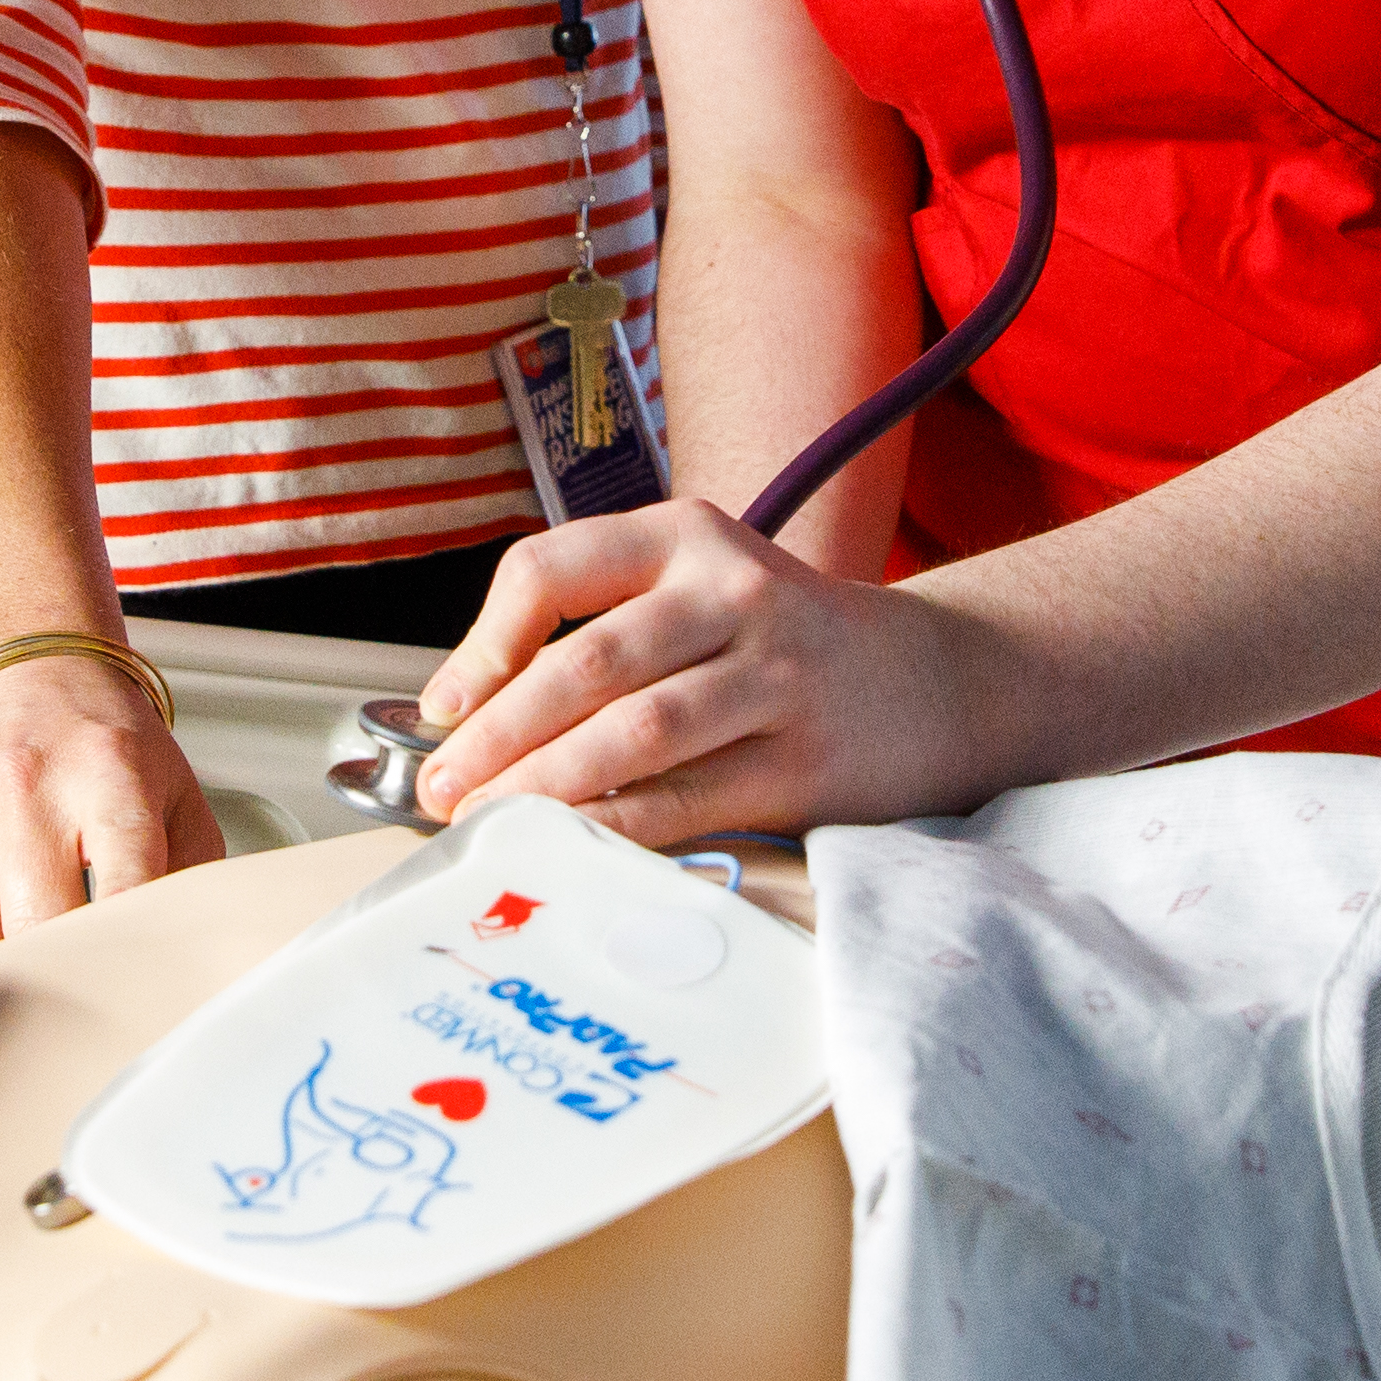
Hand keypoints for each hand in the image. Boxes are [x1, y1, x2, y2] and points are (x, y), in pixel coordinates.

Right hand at [0, 652, 212, 972]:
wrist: (35, 667)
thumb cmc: (107, 743)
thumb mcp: (177, 794)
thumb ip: (190, 874)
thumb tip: (180, 956)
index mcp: (110, 776)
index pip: (123, 886)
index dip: (128, 953)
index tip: (130, 988)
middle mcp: (28, 783)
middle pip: (35, 923)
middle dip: (59, 971)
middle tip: (75, 989)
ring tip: (18, 971)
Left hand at [412, 501, 1004, 843]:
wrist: (936, 681)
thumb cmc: (782, 643)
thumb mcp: (702, 589)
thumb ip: (607, 628)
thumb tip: (473, 715)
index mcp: (686, 536)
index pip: (549, 569)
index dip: (482, 643)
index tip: (445, 707)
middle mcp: (732, 592)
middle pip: (585, 662)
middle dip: (497, 733)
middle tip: (443, 788)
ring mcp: (776, 675)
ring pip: (634, 732)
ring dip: (545, 785)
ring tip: (491, 821)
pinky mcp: (805, 758)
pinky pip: (689, 798)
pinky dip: (617, 827)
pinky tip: (572, 844)